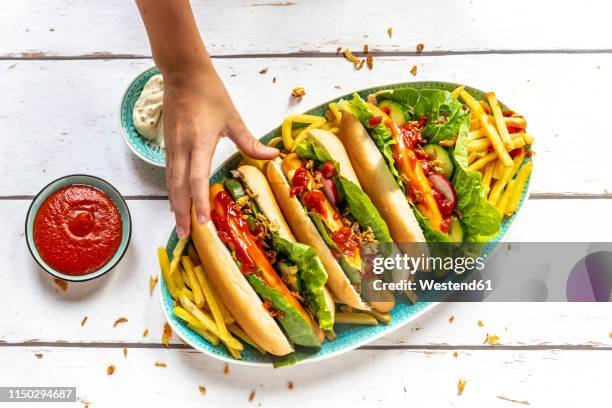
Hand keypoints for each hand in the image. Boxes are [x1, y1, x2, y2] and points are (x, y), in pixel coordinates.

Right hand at [162, 66, 278, 236]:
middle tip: (185, 235)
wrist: (182, 74)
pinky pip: (169, 173)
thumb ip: (250, 142)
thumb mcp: (233, 118)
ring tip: (180, 225)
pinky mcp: (168, 145)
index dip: (199, 201)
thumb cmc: (210, 94)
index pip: (197, 178)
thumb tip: (273, 156)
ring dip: (175, 205)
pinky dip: (172, 191)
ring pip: (171, 182)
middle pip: (179, 187)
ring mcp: (172, 147)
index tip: (203, 221)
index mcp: (199, 142)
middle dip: (182, 212)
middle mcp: (182, 148)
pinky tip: (176, 202)